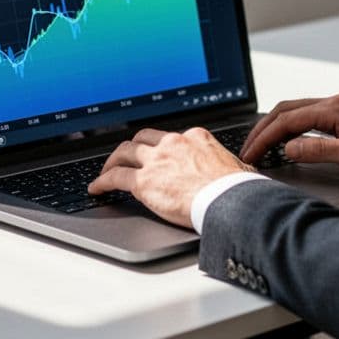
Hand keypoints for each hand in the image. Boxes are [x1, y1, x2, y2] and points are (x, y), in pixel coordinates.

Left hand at [87, 127, 251, 227]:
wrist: (230, 200)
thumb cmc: (238, 189)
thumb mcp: (237, 168)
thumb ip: (230, 166)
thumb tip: (241, 173)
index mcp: (195, 138)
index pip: (168, 138)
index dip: (158, 147)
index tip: (155, 155)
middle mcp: (173, 144)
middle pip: (142, 139)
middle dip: (131, 149)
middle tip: (124, 158)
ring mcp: (156, 160)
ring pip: (124, 152)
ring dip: (112, 161)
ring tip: (106, 171)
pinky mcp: (143, 181)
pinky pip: (115, 177)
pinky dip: (102, 182)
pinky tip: (97, 189)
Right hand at [241, 94, 338, 173]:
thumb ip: (318, 150)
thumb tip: (289, 148)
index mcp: (333, 109)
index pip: (286, 120)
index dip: (263, 138)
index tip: (250, 153)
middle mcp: (334, 103)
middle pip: (286, 111)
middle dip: (262, 130)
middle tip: (248, 149)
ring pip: (296, 111)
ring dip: (276, 127)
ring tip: (263, 145)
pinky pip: (309, 115)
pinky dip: (291, 126)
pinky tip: (290, 138)